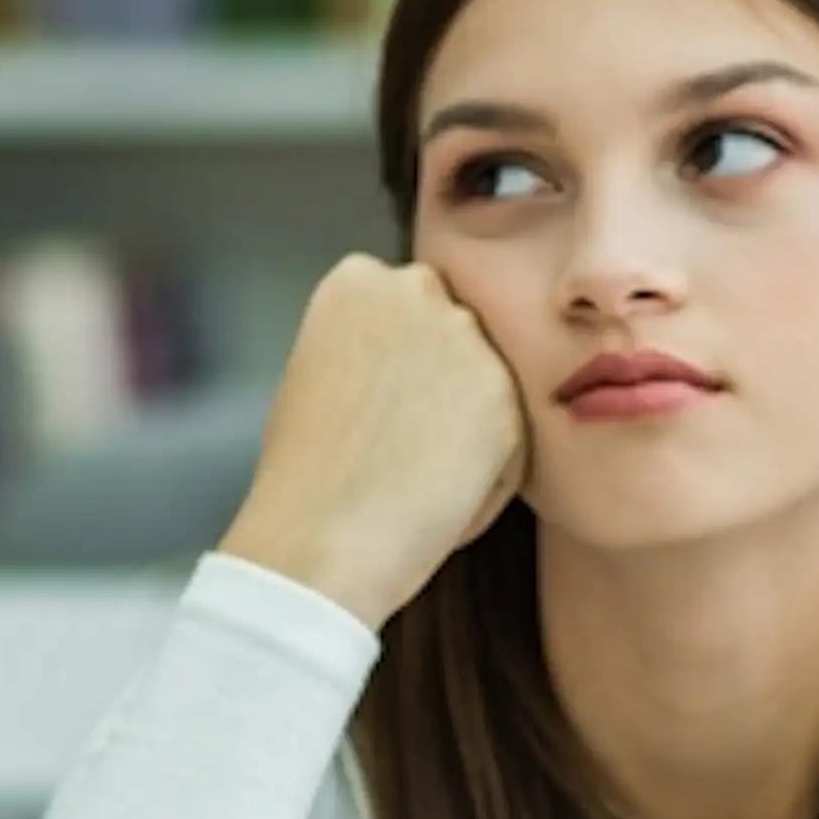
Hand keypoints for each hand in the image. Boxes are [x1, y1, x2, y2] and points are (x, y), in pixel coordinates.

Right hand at [219, 255, 527, 628]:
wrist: (321, 539)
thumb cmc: (308, 474)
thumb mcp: (322, 371)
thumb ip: (373, 342)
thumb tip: (413, 354)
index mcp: (357, 279)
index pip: (411, 303)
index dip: (401, 362)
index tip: (378, 401)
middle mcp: (417, 290)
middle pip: (457, 334)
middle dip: (443, 380)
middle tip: (402, 441)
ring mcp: (466, 341)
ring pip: (488, 386)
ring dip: (468, 427)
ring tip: (411, 473)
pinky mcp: (505, 398)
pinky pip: (511, 439)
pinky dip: (487, 475)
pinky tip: (438, 498)